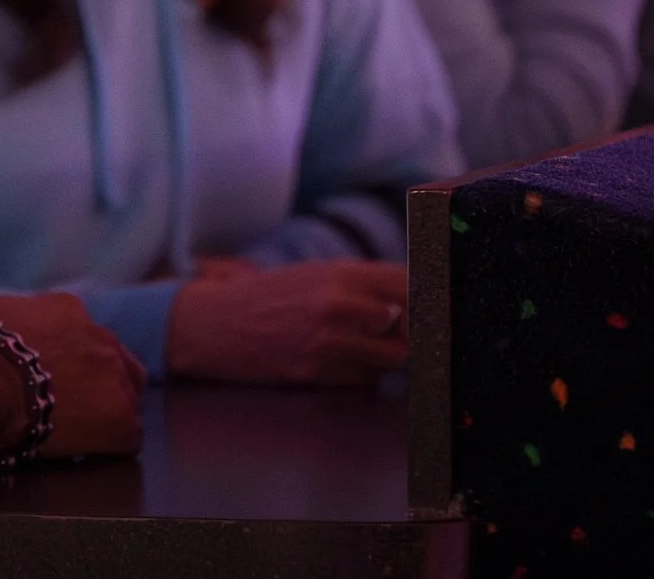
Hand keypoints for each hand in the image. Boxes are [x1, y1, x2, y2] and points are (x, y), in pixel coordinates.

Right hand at [0, 289, 145, 459]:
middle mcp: (97, 335)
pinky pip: (127, 437)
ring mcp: (114, 376)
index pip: (78, 333)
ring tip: (78, 432)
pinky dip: (108, 446)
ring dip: (106, 412)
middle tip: (69, 404)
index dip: (64, 357)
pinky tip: (82, 453)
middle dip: (95, 381)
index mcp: (63, 310)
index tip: (45, 375)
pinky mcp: (119, 419)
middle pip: (111, 360)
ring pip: (127, 396)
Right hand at [164, 260, 408, 385]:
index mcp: (340, 272)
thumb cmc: (269, 297)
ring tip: (365, 347)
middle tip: (402, 335)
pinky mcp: (315, 373)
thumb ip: (363, 285)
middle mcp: (337, 304)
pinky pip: (363, 380)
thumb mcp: (316, 275)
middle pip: (410, 326)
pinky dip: (361, 375)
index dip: (432, 298)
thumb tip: (418, 299)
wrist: (213, 324)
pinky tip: (338, 363)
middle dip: (411, 333)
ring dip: (386, 356)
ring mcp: (327, 341)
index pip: (409, 283)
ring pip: (391, 357)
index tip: (441, 308)